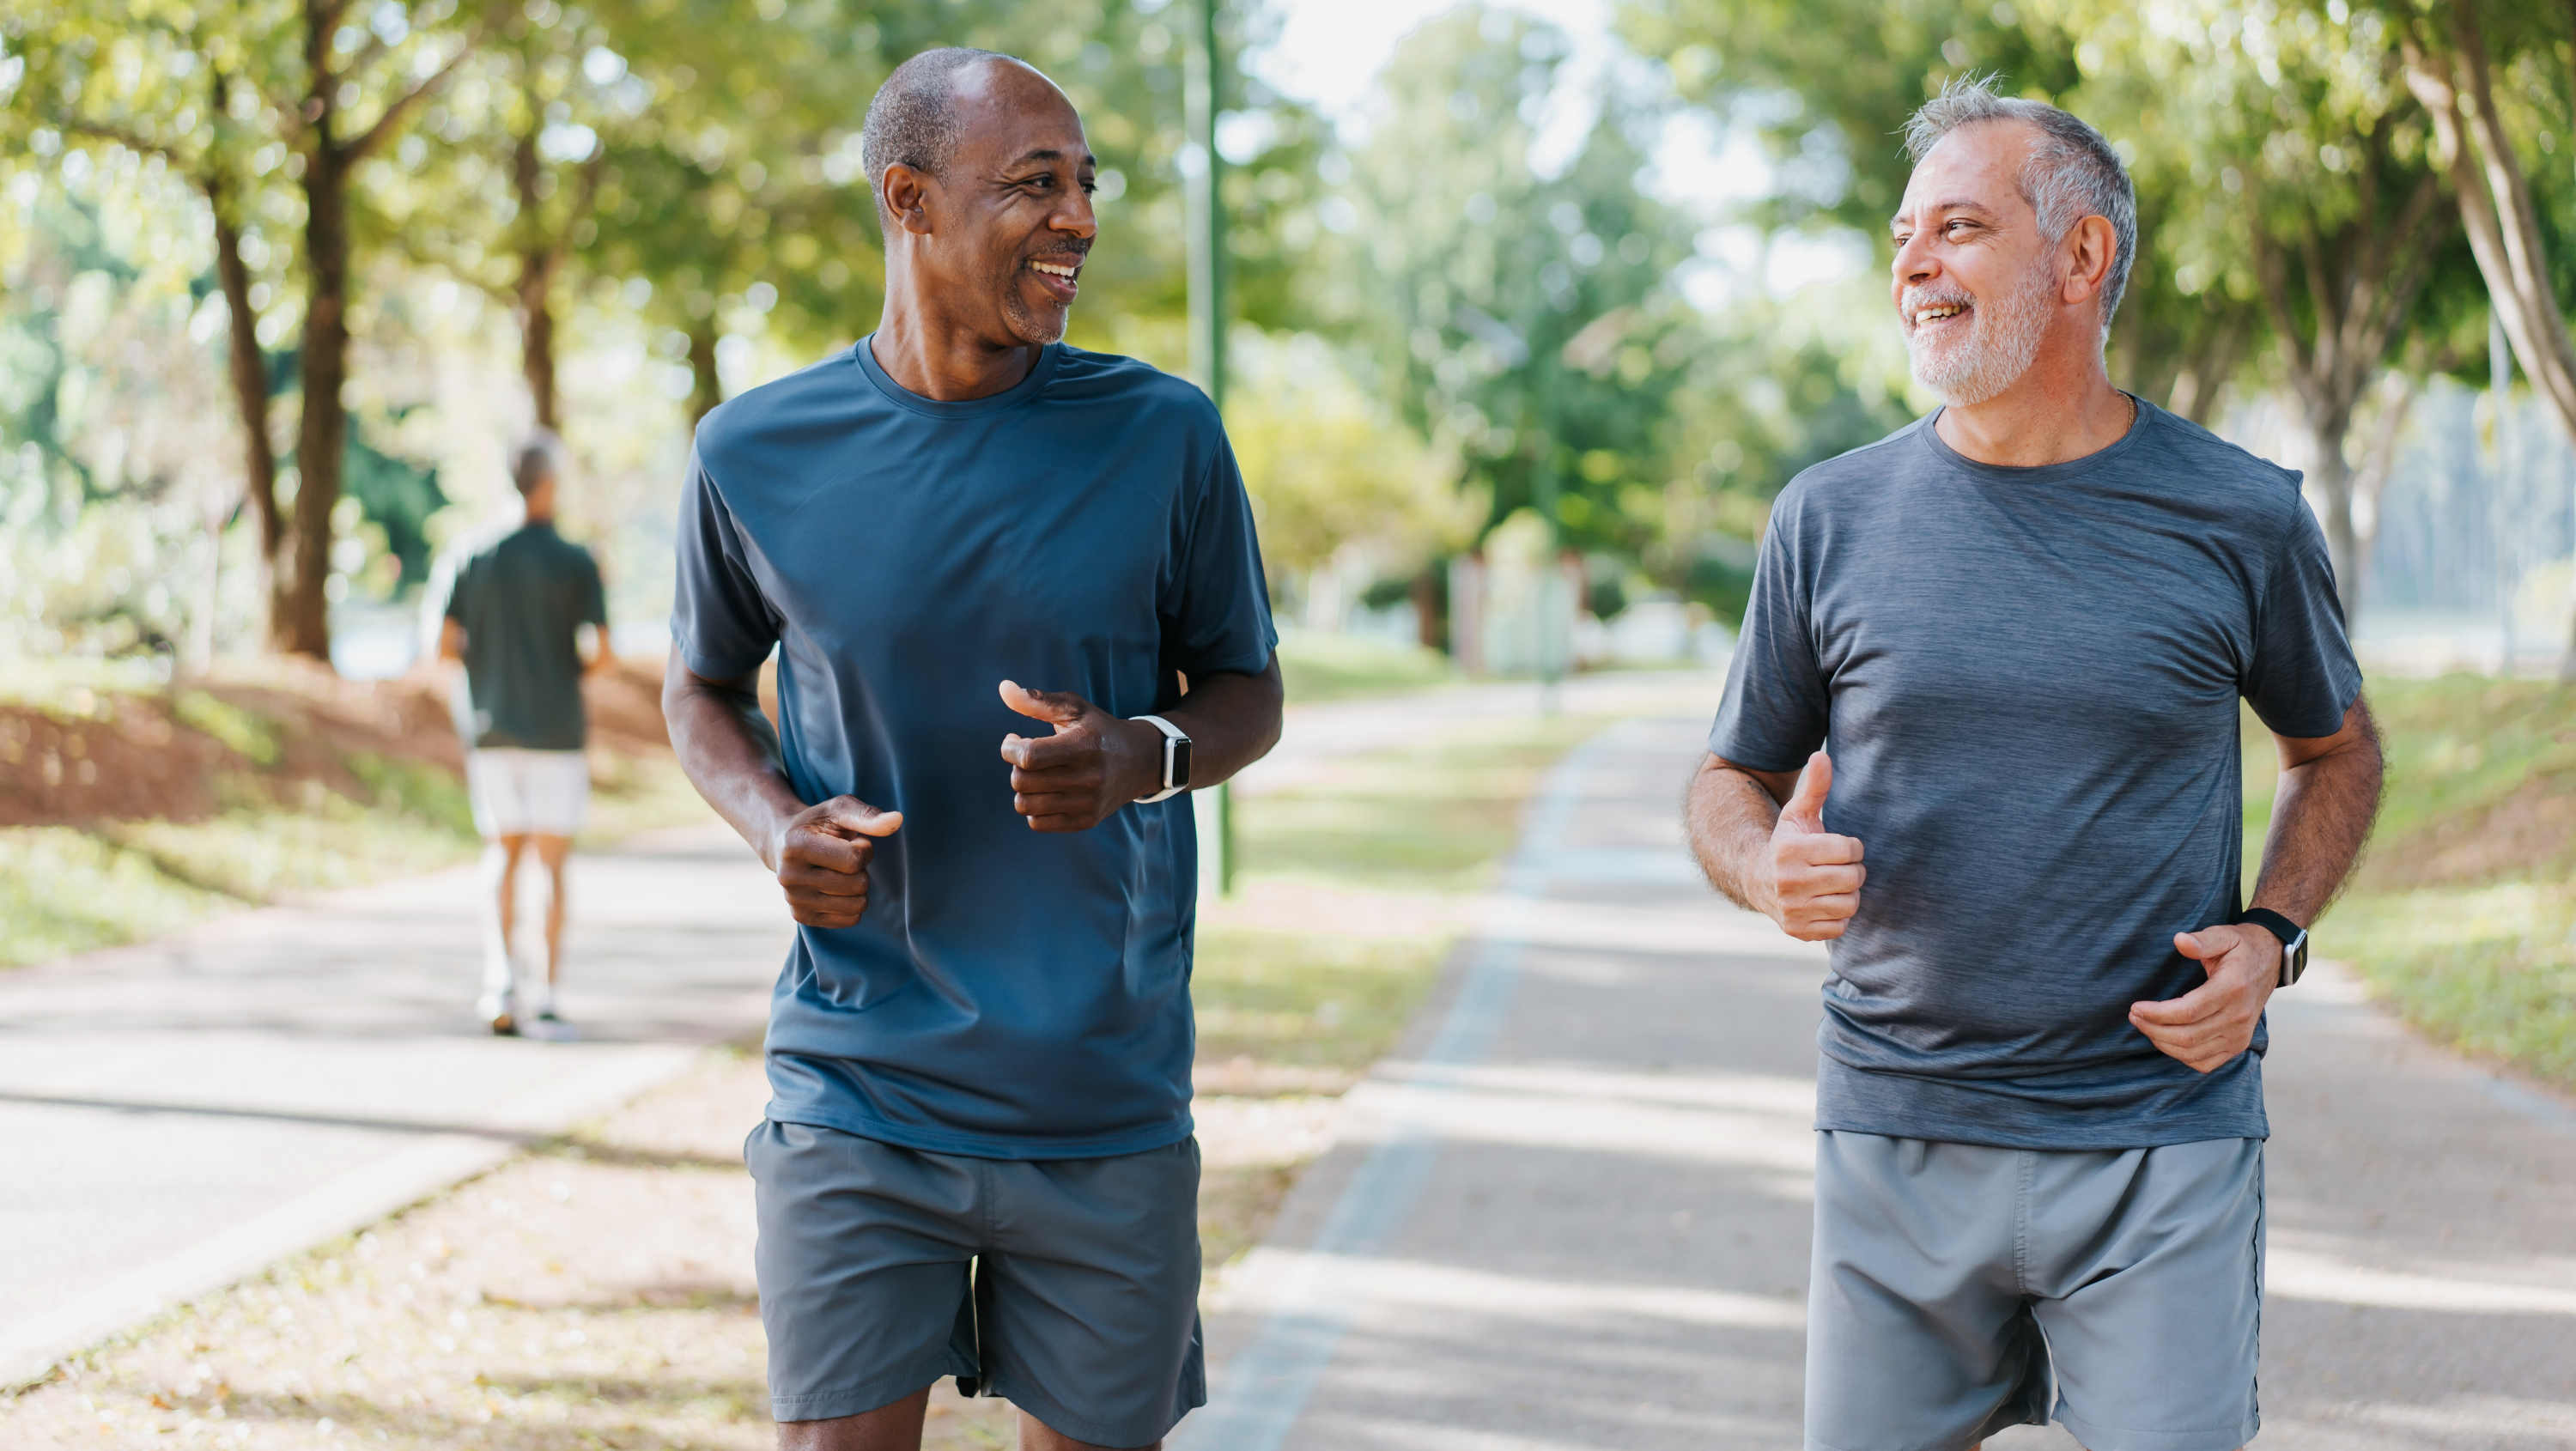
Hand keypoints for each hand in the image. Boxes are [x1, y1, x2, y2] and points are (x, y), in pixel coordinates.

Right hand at [767, 796, 901, 928]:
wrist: (783, 842)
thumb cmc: (819, 823)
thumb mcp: (840, 809)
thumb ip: (868, 815)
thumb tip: (897, 820)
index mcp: (796, 846)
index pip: (854, 860)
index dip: (864, 849)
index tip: (852, 841)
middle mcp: (789, 876)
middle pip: (858, 884)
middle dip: (861, 869)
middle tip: (844, 857)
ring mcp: (793, 900)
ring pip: (857, 905)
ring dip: (858, 887)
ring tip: (840, 871)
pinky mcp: (801, 917)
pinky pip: (850, 919)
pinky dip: (852, 903)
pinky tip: (836, 887)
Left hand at [998, 680, 1161, 831]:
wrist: (1140, 761)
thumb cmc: (1098, 729)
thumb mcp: (1074, 708)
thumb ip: (1037, 700)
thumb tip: (1003, 688)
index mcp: (1083, 746)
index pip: (1029, 756)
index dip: (1010, 748)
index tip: (1014, 739)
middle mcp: (1088, 778)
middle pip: (1022, 781)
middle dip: (1016, 766)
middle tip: (1028, 756)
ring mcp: (1087, 803)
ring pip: (1025, 805)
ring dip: (1023, 788)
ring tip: (1036, 775)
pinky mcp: (1086, 821)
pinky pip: (1037, 823)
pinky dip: (1033, 808)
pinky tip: (1045, 792)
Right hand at [1769, 750, 1864, 940]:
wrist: (1757, 880)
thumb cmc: (1787, 843)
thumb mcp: (1797, 814)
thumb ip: (1815, 787)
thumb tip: (1822, 755)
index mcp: (1791, 851)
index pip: (1850, 851)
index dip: (1851, 848)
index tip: (1839, 847)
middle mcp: (1788, 882)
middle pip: (1853, 879)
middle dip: (1852, 871)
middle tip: (1838, 867)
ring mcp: (1792, 910)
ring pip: (1849, 904)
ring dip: (1847, 894)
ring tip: (1831, 884)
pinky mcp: (1797, 931)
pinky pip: (1840, 927)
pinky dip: (1837, 916)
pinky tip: (1823, 903)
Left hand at [2130, 924, 2281, 1072]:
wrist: (2270, 962)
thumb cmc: (2241, 948)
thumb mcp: (2224, 935)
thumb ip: (2202, 940)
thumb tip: (2179, 940)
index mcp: (2232, 989)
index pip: (2188, 1012)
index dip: (2157, 1014)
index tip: (2136, 1007)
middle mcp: (2238, 1017)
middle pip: (2187, 1036)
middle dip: (2153, 1029)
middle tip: (2134, 1016)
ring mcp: (2240, 1035)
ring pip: (2193, 1053)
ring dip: (2163, 1043)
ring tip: (2144, 1026)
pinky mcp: (2239, 1044)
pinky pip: (2206, 1063)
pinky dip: (2182, 1056)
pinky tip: (2166, 1041)